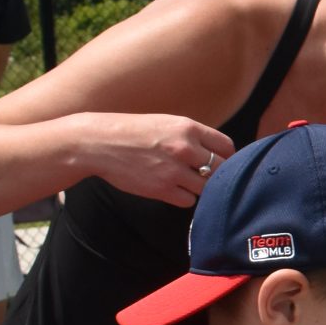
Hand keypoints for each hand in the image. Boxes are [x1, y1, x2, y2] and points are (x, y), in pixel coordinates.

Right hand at [84, 114, 235, 206]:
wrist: (98, 143)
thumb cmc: (133, 132)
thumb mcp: (167, 123)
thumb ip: (193, 137)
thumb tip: (220, 155)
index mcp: (188, 128)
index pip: (227, 147)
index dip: (228, 156)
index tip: (222, 162)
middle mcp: (184, 149)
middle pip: (222, 169)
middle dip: (218, 174)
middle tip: (206, 175)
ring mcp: (173, 170)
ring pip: (207, 188)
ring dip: (200, 187)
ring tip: (185, 180)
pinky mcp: (161, 189)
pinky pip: (188, 201)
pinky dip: (184, 197)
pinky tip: (172, 189)